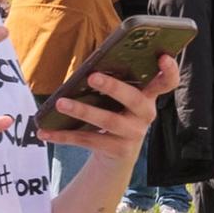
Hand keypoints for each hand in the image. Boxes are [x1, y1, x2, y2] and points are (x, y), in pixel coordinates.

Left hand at [42, 50, 175, 162]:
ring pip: (108, 121)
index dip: (169, 70)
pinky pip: (88, 141)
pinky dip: (63, 136)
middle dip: (114, 87)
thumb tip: (87, 66)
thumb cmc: (116, 114)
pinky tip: (44, 132)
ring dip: (82, 110)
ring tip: (60, 103)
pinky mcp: (118, 150)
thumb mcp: (119, 100)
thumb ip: (113, 82)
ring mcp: (134, 134)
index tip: (161, 57)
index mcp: (148, 96)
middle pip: (134, 98)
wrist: (116, 154)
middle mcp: (145, 114)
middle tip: (93, 76)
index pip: (167, 82)